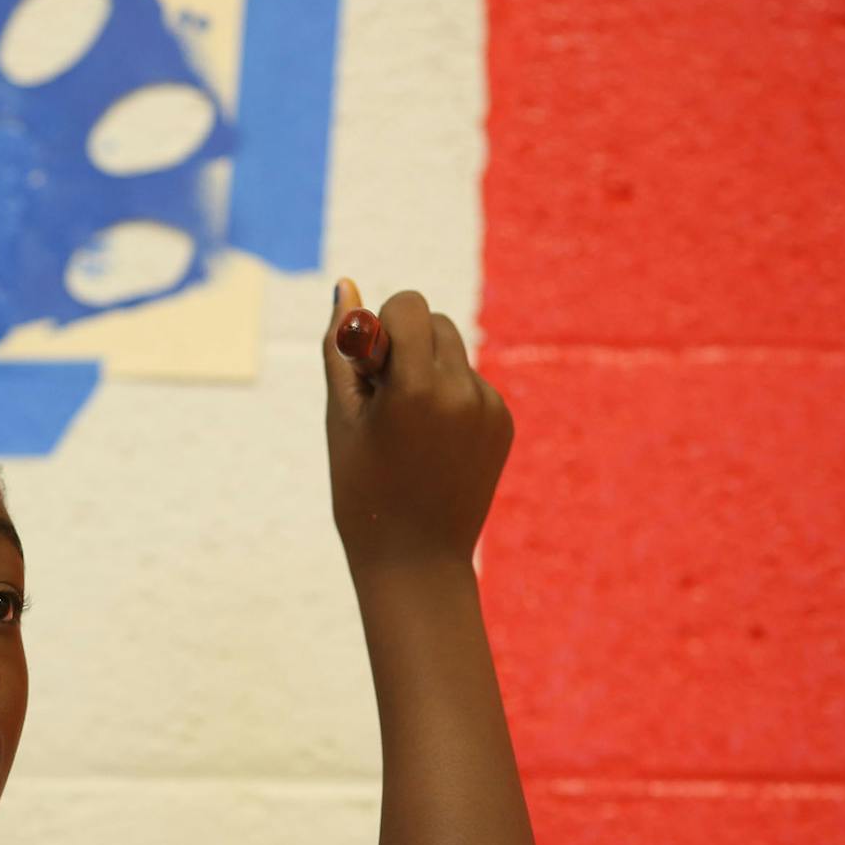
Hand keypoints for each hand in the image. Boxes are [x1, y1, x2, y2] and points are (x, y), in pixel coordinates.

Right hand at [321, 278, 513, 572]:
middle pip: (435, 322)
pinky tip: (432, 443)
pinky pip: (471, 383)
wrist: (414, 558)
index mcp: (416, 387)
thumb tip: (346, 285)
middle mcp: (462, 391)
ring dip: (428, 368)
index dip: (382, 325)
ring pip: (454, 352)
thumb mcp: (341, 416)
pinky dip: (449, 397)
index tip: (369, 363)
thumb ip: (342, 346)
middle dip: (406, 342)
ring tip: (407, 423)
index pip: (410, 306)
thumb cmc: (362, 487)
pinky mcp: (503, 422)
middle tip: (384, 395)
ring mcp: (488, 408)